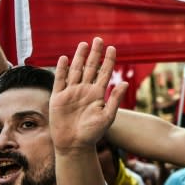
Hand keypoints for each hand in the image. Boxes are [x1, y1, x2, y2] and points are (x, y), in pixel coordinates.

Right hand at [49, 38, 126, 153]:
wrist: (74, 145)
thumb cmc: (93, 133)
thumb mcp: (107, 116)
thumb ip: (115, 100)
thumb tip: (125, 83)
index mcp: (97, 94)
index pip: (104, 72)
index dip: (108, 60)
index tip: (113, 48)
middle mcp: (85, 90)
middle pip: (90, 67)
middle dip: (94, 54)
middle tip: (98, 39)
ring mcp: (71, 93)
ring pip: (75, 71)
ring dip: (79, 57)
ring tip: (83, 44)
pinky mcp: (58, 98)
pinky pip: (60, 80)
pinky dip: (62, 69)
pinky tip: (65, 58)